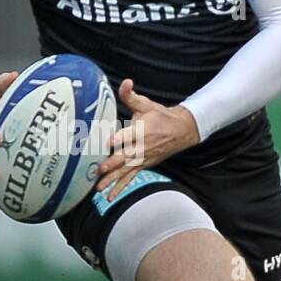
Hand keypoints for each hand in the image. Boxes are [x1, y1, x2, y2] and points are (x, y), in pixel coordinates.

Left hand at [95, 78, 199, 201]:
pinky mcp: (142, 166)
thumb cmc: (160, 116)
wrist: (181, 131)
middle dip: (112, 164)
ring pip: (125, 172)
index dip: (118, 138)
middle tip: (99, 170)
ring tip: (99, 189)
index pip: (128, 135)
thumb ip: (131, 96)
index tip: (109, 141)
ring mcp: (141, 159)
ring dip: (112, 181)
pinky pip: (130, 179)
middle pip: (124, 157)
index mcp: (140, 131)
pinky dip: (120, 188)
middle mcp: (140, 147)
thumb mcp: (146, 104)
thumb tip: (125, 82)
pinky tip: (110, 198)